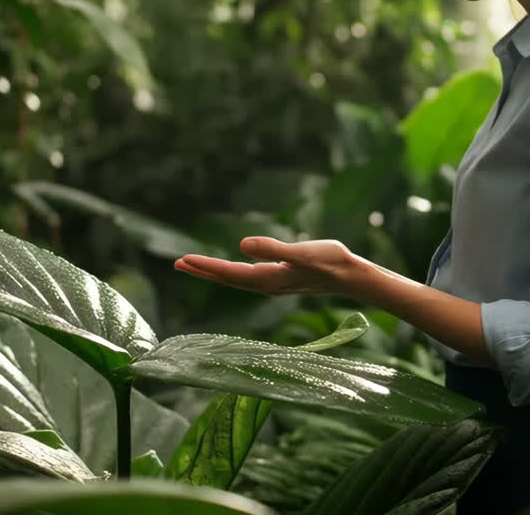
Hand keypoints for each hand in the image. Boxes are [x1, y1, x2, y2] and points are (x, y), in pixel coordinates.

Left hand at [173, 236, 357, 295]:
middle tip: (178, 264)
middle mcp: (266, 284)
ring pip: (236, 278)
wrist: (351, 276)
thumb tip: (241, 245)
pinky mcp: (281, 278)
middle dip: (203, 271)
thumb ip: (271, 248)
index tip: (183, 259)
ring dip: (215, 271)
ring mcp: (274, 283)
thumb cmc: (329, 262)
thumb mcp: (300, 252)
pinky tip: (233, 267)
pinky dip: (232, 271)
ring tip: (196, 265)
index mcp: (267, 278)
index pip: (229, 272)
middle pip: (227, 278)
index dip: (205, 266)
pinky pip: (248, 276)